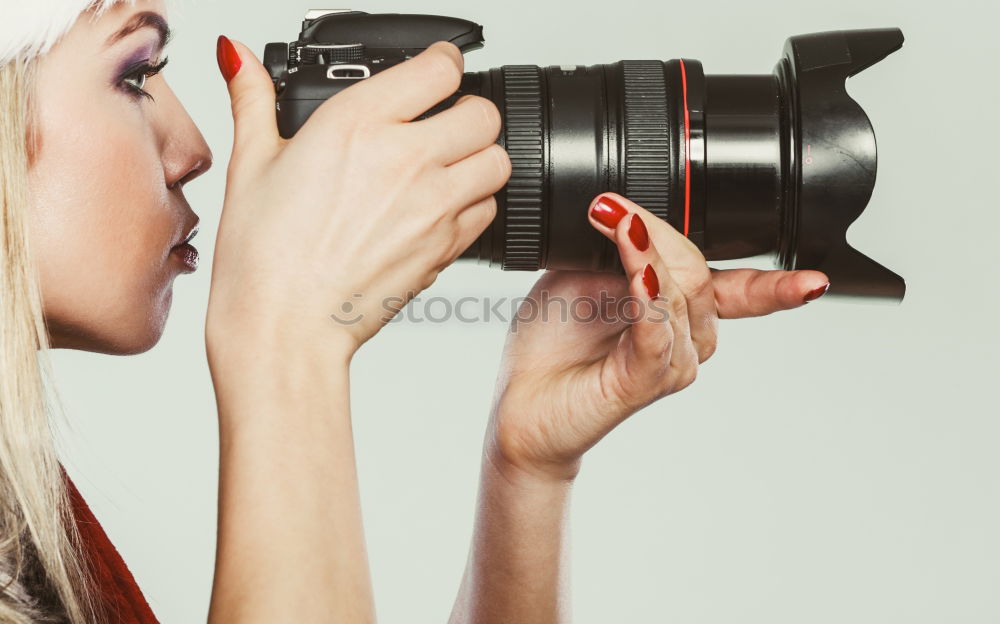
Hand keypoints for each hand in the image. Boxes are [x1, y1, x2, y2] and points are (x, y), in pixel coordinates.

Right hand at [206, 39, 510, 359]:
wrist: (284, 326)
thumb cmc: (264, 255)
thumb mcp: (250, 163)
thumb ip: (254, 98)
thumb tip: (239, 57)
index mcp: (357, 123)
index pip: (440, 68)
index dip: (442, 64)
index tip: (435, 72)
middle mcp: (405, 159)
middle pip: (483, 114)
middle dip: (467, 112)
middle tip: (444, 123)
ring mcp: (432, 205)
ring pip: (496, 162)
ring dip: (478, 159)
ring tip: (448, 167)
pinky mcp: (446, 246)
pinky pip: (488, 211)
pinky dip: (474, 204)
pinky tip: (439, 209)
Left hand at [486, 193, 829, 482]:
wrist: (522, 402)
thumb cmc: (553, 342)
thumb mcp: (582, 274)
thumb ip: (616, 247)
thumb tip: (633, 208)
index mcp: (680, 309)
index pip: (740, 290)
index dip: (778, 285)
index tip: (815, 280)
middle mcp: (685, 337)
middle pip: (700, 273)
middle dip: (660, 232)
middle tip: (611, 210)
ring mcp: (669, 361)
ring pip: (681, 296)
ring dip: (648, 254)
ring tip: (614, 224)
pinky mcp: (642, 380)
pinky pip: (657, 331)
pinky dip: (649, 297)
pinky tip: (639, 275)